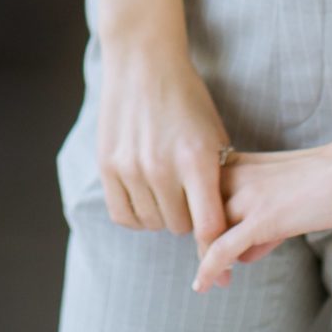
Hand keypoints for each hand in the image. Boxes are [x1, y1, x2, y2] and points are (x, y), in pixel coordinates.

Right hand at [95, 43, 233, 264]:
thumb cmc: (187, 99)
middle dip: (189, 217)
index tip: (223, 269)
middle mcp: (162, 167)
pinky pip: (124, 215)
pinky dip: (137, 214)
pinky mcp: (108, 166)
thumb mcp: (214, 136)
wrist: (144, 62)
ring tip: (167, 188)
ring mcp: (131, 167)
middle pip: (180, 227)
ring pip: (153, 223)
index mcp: (197, 159)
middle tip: (189, 195)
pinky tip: (146, 195)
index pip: (208, 227)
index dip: (216, 250)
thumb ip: (215, 182)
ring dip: (162, 214)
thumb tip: (219, 229)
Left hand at [190, 136, 331, 293]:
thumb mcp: (281, 189)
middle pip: (202, 217)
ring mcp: (247, 196)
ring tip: (218, 282)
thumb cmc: (327, 178)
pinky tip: (203, 284)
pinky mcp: (262, 218)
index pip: (203, 198)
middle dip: (207, 243)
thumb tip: (244, 254)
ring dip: (211, 261)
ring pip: (209, 234)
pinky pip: (223, 248)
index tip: (215, 241)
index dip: (208, 223)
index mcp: (239, 163)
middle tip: (217, 269)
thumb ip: (259, 216)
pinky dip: (209, 268)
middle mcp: (235, 175)